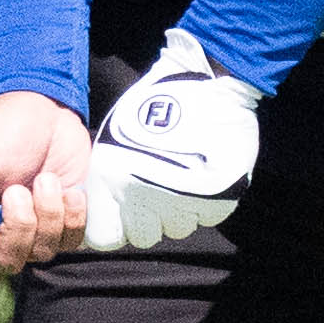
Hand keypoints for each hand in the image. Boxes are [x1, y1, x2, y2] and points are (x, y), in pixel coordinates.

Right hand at [0, 92, 91, 285]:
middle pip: (1, 264)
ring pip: (39, 254)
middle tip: (17, 192)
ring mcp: (30, 228)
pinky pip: (69, 242)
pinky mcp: (62, 222)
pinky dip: (71, 216)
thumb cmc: (2, 129)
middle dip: (16, 230)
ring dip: (46, 214)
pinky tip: (70, 189)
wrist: (50, 106)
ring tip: (45, 178)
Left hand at [85, 27, 260, 252]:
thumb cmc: (159, 103)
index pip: (105, 237)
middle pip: (144, 237)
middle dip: (150, 218)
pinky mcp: (218, 201)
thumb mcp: (118, 135)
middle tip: (159, 188)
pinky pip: (206, 217)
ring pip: (178, 228)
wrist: (211, 85)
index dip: (115, 226)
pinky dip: (207, 202)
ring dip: (180, 209)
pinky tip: (204, 172)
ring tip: (185, 174)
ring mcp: (184, 203)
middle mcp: (146, 198)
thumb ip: (109, 177)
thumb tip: (110, 209)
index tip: (124, 213)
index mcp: (115, 179)